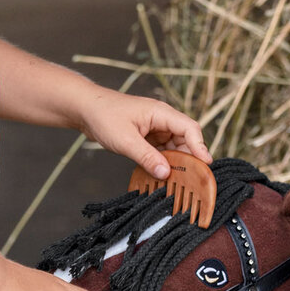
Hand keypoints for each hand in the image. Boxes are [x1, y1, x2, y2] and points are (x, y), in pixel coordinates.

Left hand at [75, 88, 210, 179]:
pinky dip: (163, 163)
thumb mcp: (126, 140)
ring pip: (174, 148)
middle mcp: (162, 120)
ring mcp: (155, 129)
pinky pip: (162, 152)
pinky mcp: (148, 137)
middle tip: (190, 180)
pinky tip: (161, 176)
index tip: (205, 165)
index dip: (199, 147)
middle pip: (185, 140)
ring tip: (175, 181)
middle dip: (188, 159)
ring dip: (175, 164)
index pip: (189, 129)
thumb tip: (166, 174)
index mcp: (161, 113)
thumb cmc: (104, 116)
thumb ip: (147, 157)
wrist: (85, 109)